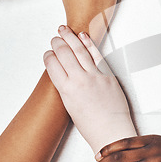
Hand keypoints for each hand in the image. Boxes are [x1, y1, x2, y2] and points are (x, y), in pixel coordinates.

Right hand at [43, 25, 135, 153]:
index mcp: (66, 91)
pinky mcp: (108, 74)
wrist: (111, 131)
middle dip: (57, 43)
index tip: (48, 53)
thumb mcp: (70, 106)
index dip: (49, 56)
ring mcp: (95, 76)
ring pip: (79, 50)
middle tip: (55, 38)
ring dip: (69, 37)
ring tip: (63, 30)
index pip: (52, 65)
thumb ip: (66, 88)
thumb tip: (64, 72)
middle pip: (64, 54)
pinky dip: (89, 43)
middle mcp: (79, 80)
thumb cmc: (91, 125)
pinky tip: (82, 36)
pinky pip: (97, 55)